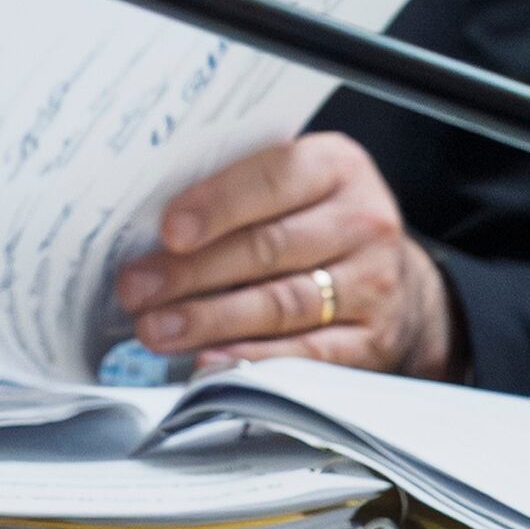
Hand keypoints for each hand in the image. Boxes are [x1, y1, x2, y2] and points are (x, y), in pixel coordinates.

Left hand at [116, 133, 456, 376]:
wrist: (393, 281)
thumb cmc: (316, 224)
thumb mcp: (294, 188)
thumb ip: (237, 193)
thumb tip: (149, 228)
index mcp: (336, 166)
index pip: (272, 178)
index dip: (217, 205)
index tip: (168, 231)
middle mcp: (362, 221)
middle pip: (267, 247)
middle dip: (192, 272)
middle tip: (136, 289)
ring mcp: (372, 284)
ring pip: (281, 303)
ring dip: (209, 320)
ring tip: (156, 329)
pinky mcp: (371, 341)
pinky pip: (306, 354)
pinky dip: (252, 359)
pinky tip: (208, 362)